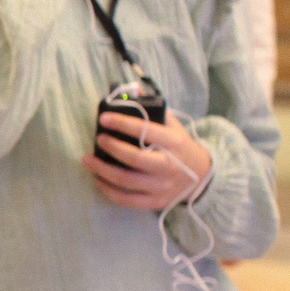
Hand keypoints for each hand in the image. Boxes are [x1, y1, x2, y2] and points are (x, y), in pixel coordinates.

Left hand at [88, 112, 213, 210]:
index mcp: (175, 143)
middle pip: (135, 159)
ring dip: (102, 170)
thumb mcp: (173, 126)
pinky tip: (97, 179)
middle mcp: (169, 166)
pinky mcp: (155, 202)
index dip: (123, 124)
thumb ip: (154, 110)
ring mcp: (162, 186)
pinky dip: (108, 190)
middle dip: (112, 147)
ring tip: (87, 159)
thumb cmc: (180, 147)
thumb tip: (134, 88)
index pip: (147, 131)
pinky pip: (127, 200)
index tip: (104, 118)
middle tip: (98, 139)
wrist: (201, 176)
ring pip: (127, 181)